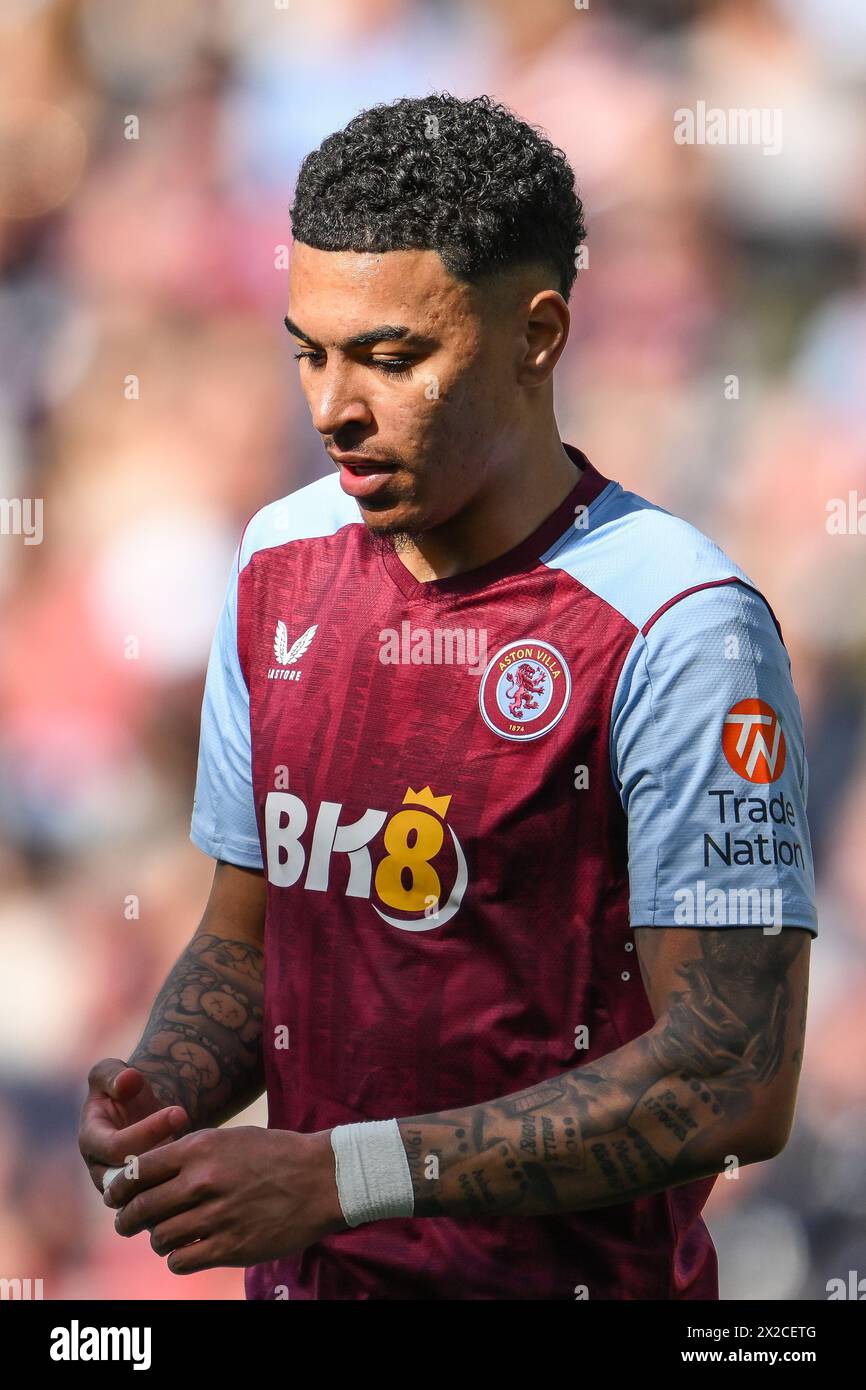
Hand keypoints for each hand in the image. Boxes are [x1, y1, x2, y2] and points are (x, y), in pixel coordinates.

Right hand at [79, 1058, 188, 1194]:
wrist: (142, 1109)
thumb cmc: (125, 1087)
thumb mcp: (112, 1069)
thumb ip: (113, 1073)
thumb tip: (128, 1081)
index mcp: (91, 1140)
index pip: (115, 1147)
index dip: (148, 1131)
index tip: (180, 1112)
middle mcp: (101, 1169)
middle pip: (129, 1178)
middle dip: (163, 1155)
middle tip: (196, 1136)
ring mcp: (122, 1187)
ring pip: (145, 1195)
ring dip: (172, 1175)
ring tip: (197, 1151)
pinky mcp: (142, 1196)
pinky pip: (157, 1205)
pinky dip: (177, 1190)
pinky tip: (199, 1167)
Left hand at [104, 1125, 347, 1272]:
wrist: (321, 1178)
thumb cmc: (274, 1154)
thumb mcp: (229, 1139)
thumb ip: (190, 1153)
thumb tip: (147, 1171)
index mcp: (200, 1149)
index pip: (138, 1171)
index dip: (119, 1187)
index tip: (116, 1196)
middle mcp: (203, 1182)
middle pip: (141, 1208)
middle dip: (127, 1219)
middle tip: (127, 1223)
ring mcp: (216, 1217)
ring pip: (159, 1237)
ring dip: (157, 1239)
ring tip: (165, 1235)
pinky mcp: (230, 1247)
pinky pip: (181, 1261)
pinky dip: (177, 1259)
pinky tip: (186, 1251)